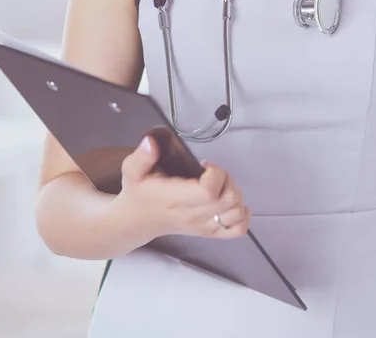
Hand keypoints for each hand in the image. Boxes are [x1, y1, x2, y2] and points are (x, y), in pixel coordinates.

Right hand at [111, 133, 250, 244]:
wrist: (135, 222)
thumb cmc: (138, 194)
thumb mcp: (132, 171)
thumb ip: (141, 156)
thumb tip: (151, 142)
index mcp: (176, 199)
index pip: (209, 191)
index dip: (215, 173)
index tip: (205, 164)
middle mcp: (193, 216)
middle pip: (228, 199)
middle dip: (227, 179)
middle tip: (212, 172)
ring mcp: (202, 226)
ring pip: (236, 213)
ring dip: (235, 194)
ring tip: (220, 185)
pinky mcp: (208, 233)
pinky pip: (237, 231)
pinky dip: (242, 216)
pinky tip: (231, 203)